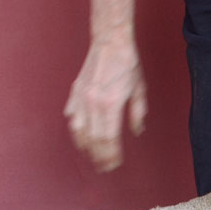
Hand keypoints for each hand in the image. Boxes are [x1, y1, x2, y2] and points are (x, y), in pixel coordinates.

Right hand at [64, 35, 147, 172]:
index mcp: (111, 104)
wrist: (110, 41)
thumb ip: (137, 114)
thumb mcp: (139, 90)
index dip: (111, 155)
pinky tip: (80, 137)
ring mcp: (81, 98)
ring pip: (78, 132)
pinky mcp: (75, 92)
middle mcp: (93, 104)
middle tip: (103, 167)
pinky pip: (71, 117)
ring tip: (91, 156)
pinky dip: (75, 130)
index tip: (113, 165)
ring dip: (85, 147)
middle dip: (98, 157)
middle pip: (93, 140)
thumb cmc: (127, 64)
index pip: (109, 139)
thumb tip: (136, 132)